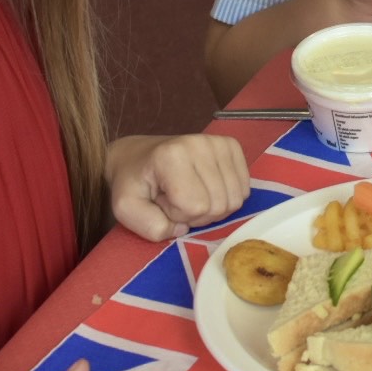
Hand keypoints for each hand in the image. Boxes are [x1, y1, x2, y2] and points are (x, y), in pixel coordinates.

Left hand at [108, 133, 249, 239]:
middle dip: (197, 213)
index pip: (197, 206)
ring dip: (213, 206)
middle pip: (220, 204)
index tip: (163, 202)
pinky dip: (227, 196)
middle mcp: (201, 144)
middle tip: (177, 200)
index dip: (179, 215)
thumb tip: (184, 227)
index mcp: (172, 156)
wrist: (138, 157)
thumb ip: (151, 227)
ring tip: (191, 194)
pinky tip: (206, 188)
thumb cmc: (133, 184)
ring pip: (235, 199)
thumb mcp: (126, 209)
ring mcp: (219, 143)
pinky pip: (244, 188)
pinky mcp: (232, 146)